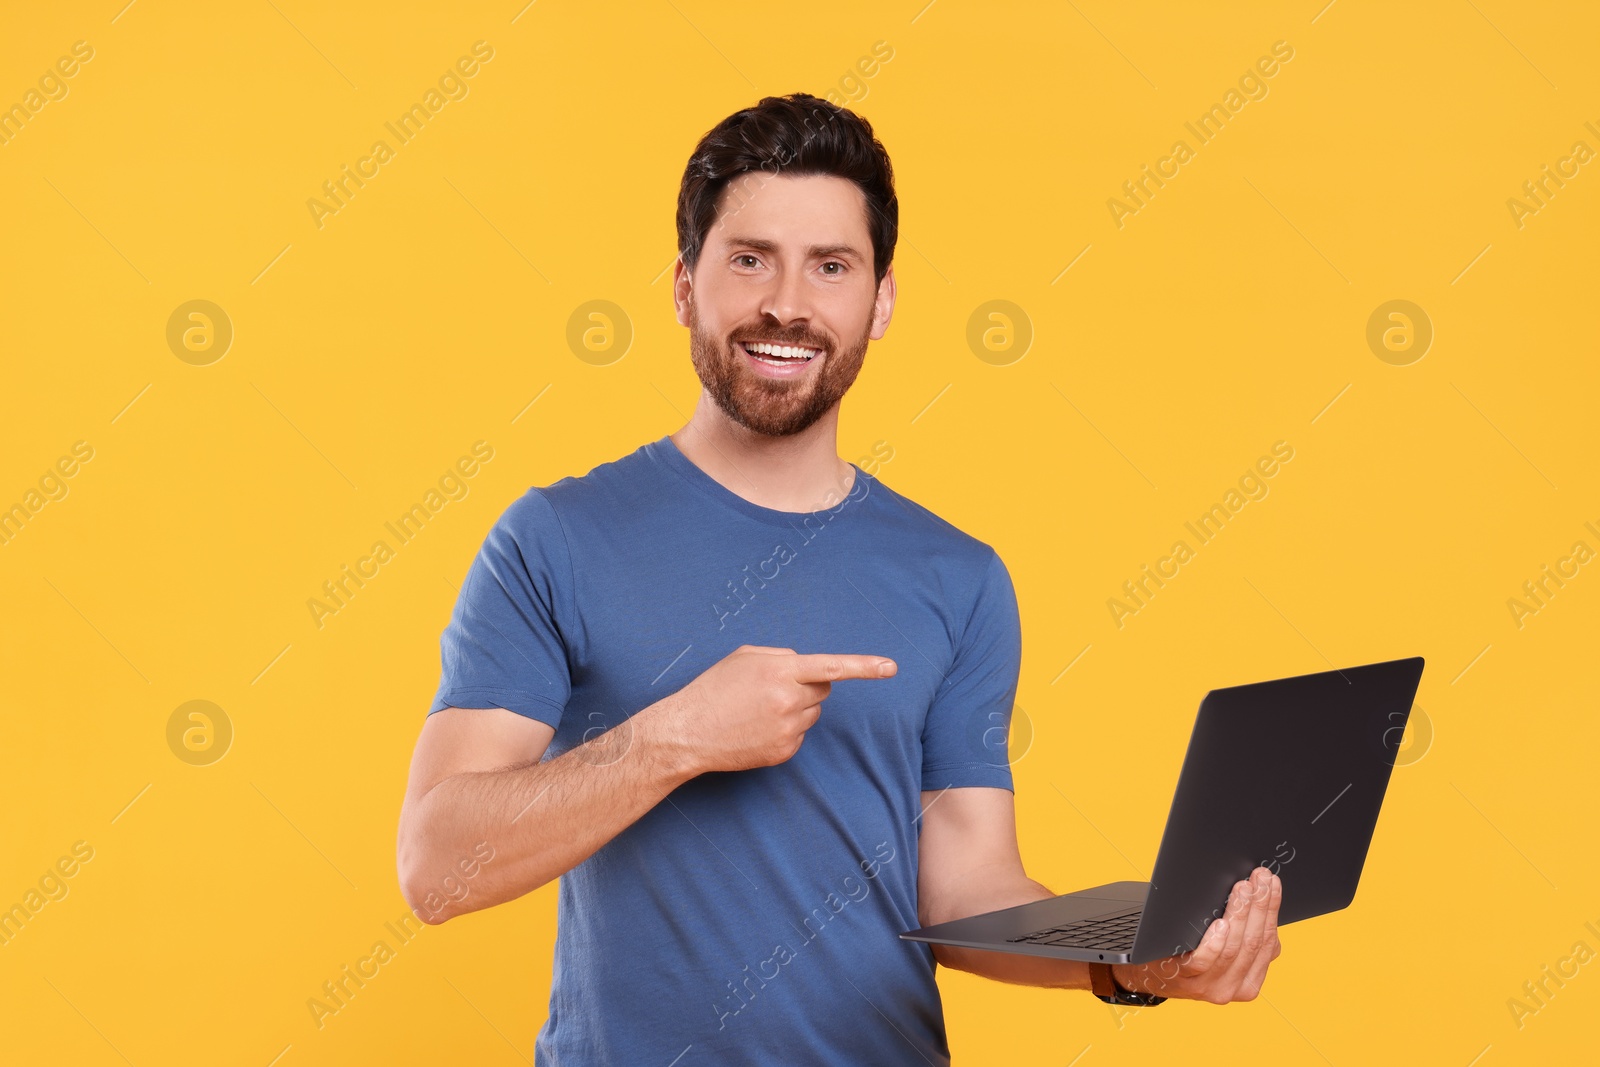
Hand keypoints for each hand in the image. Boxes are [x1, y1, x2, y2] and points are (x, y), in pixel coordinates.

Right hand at [652, 645, 896, 775]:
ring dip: (796, 707)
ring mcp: (788, 729)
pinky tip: (757, 728)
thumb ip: (781, 656)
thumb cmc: (713, 689)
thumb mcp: (744, 657)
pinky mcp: (784, 751)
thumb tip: (805, 666)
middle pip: (823, 689)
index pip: (832, 666)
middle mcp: (789, 700)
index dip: (865, 666)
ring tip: (759, 710)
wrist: (688, 732)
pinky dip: (786, 729)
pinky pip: (800, 734)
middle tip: (775, 688)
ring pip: (812, 713)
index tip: (891, 667)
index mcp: (780, 671)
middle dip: (808, 685)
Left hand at [1114, 866, 1282, 1003]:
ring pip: (1233, 948)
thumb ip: (1243, 934)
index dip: (1271, 910)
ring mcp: (1209, 986)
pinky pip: (1204, 961)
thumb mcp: (1224, 950)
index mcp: (1249, 980)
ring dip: (1240, 915)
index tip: (1271, 882)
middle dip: (1259, 906)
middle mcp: (1233, 987)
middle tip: (1259, 878)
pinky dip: (1215, 942)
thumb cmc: (1190, 953)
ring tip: (1242, 890)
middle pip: (1253, 942)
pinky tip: (1220, 924)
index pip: (1267, 942)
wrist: (1150, 974)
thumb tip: (1261, 898)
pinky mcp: (1185, 979)